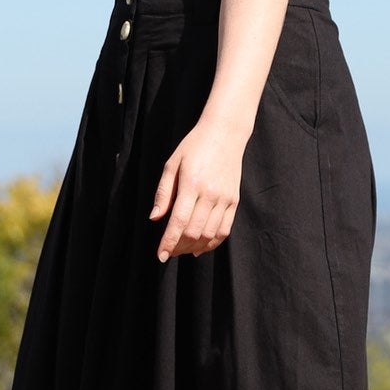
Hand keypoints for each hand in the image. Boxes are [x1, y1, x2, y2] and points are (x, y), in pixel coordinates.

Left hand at [149, 116, 244, 261]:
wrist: (225, 134)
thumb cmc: (194, 147)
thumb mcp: (172, 164)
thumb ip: (163, 193)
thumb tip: (154, 218)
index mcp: (191, 184)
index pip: (178, 221)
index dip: (169, 242)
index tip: (161, 256)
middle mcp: (210, 194)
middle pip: (193, 232)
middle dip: (179, 247)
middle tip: (169, 251)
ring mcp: (224, 198)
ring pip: (209, 234)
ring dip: (194, 247)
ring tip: (183, 250)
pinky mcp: (234, 201)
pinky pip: (225, 230)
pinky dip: (212, 243)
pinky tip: (200, 248)